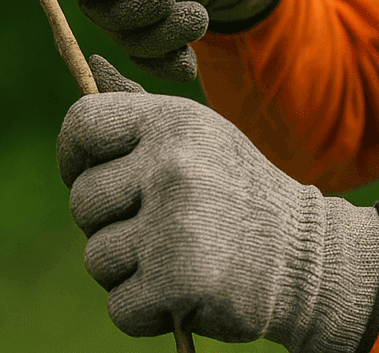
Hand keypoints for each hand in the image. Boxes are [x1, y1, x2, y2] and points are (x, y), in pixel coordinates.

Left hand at [60, 57, 378, 351]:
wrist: (305, 256)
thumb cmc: (237, 192)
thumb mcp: (199, 136)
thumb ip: (139, 108)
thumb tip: (92, 66)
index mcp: (174, 121)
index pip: (82, 122)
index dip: (72, 155)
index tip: (90, 177)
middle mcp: (173, 164)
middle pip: (82, 202)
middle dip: (110, 224)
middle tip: (162, 227)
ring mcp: (175, 225)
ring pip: (97, 258)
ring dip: (129, 271)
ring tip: (179, 257)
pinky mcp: (178, 284)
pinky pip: (120, 307)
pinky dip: (146, 312)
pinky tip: (184, 292)